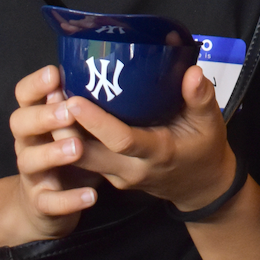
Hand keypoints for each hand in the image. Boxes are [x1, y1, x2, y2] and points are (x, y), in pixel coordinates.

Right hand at [6, 66, 102, 243]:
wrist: (45, 205)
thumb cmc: (70, 153)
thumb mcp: (77, 125)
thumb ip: (86, 102)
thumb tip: (117, 70)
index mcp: (37, 119)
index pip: (24, 95)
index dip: (35, 84)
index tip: (55, 73)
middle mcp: (28, 142)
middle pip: (20, 123)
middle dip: (43, 115)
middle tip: (69, 110)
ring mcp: (32, 173)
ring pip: (29, 160)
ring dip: (52, 153)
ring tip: (77, 148)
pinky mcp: (42, 202)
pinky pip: (50, 201)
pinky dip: (69, 199)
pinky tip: (91, 196)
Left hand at [63, 66, 239, 210]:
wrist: (200, 186)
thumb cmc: (204, 149)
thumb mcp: (210, 123)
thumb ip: (201, 98)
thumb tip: (192, 72)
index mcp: (157, 153)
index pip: (121, 140)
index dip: (96, 122)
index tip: (75, 100)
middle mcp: (132, 169)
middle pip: (89, 154)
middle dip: (65, 128)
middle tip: (49, 96)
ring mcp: (118, 176)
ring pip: (82, 159)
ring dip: (63, 133)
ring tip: (49, 99)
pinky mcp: (110, 175)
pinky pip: (85, 160)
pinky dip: (71, 139)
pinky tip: (62, 115)